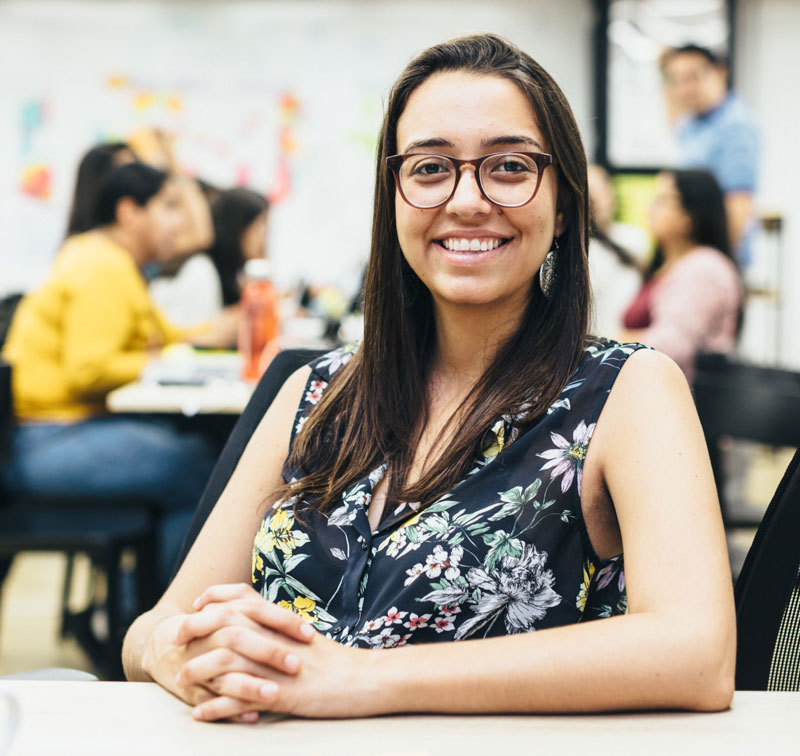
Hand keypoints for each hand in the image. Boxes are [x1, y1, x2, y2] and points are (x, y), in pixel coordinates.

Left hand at [177, 584, 378, 721]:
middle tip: (174, 640)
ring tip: (180, 681)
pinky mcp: (278, 694)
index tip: (196, 607)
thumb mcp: (304, 635)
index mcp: (280, 620)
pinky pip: (237, 700)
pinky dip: (214, 707)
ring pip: (224, 662)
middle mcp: (274, 638)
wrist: (362, 679)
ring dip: (197, 671)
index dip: (212, 599)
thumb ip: (278, 626)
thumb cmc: (335, 660)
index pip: (239, 598)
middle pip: (224, 624)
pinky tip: (199, 714)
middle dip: (194, 630)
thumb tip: (256, 623)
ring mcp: (274, 666)